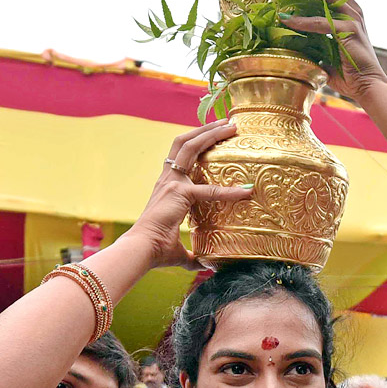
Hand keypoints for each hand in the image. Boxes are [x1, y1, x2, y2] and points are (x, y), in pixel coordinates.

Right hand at [129, 119, 252, 269]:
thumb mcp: (180, 253)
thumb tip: (205, 265)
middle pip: (184, 143)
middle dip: (206, 129)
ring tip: (230, 126)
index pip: (182, 158)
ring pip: (190, 147)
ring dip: (211, 133)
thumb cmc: (155, 252)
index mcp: (166, 188)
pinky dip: (229, 190)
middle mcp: (167, 180)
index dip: (197, 145)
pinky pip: (209, 189)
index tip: (214, 138)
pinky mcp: (179, 193)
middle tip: (228, 122)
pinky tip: (246, 190)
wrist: (141, 251)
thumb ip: (193, 257)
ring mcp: (172, 183)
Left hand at [278, 0, 386, 102]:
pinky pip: (321, 22)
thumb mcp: (329, 49)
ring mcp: (352, 18)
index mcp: (350, 8)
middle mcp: (352, 7)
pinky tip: (285, 19)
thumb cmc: (350, 71)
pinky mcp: (348, 33)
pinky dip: (302, 20)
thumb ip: (315, 40)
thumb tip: (295, 42)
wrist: (370, 87)